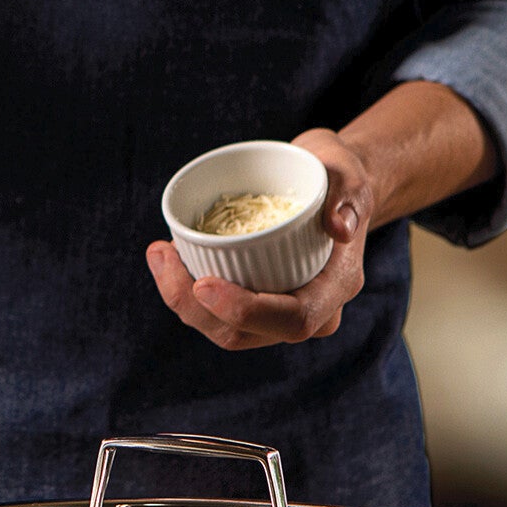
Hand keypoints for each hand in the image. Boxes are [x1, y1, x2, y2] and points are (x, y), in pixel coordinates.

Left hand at [145, 128, 372, 350]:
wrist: (330, 185)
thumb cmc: (338, 175)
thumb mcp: (346, 171)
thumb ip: (346, 194)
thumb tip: (338, 227)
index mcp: (336, 287)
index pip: (294, 318)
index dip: (246, 310)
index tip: (203, 283)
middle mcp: (310, 311)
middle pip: (245, 334)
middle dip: (194, 307)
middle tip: (162, 255)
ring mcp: (279, 312)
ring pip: (223, 330)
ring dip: (182, 300)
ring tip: (160, 252)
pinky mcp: (255, 302)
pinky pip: (216, 313)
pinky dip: (186, 291)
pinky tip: (167, 255)